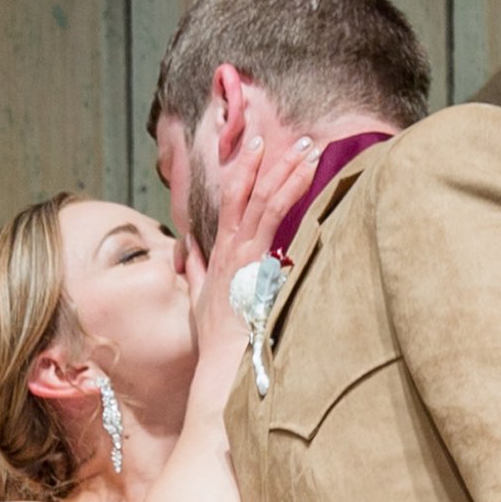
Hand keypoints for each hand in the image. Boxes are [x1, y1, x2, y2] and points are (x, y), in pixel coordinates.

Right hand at [186, 124, 317, 361]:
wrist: (223, 363)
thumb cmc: (218, 339)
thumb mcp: (200, 299)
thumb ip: (196, 270)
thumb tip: (190, 248)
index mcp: (219, 253)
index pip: (230, 200)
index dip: (243, 170)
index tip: (258, 146)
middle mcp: (228, 247)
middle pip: (247, 191)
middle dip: (271, 160)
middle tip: (298, 138)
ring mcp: (241, 252)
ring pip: (263, 198)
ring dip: (287, 168)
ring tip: (309, 147)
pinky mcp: (254, 261)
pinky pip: (272, 217)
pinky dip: (289, 191)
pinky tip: (305, 174)